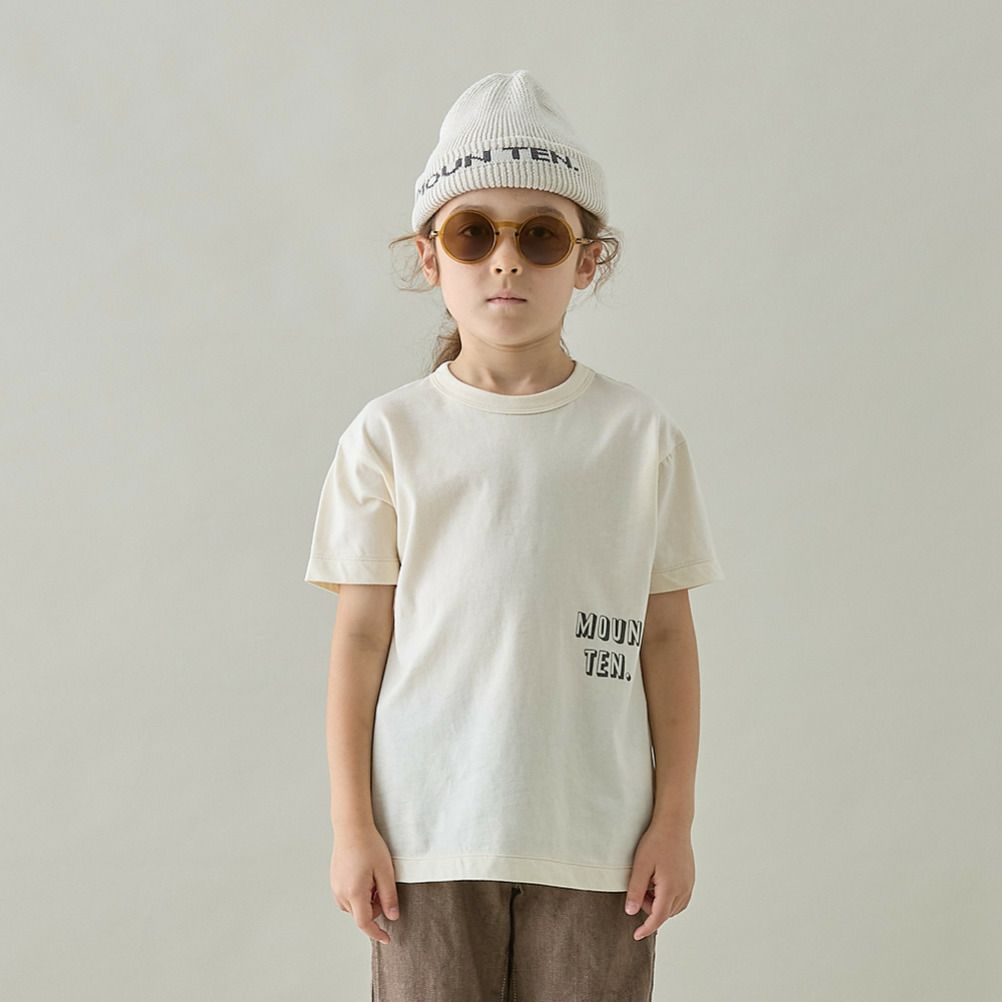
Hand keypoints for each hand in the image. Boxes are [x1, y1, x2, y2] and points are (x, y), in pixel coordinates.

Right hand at [330, 825, 400, 944]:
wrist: (351, 827)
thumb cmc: (368, 845)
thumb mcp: (385, 871)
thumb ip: (389, 896)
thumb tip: (392, 917)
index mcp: (354, 893)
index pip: (364, 923)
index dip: (376, 933)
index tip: (387, 938)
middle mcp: (341, 893)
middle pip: (360, 914)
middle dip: (375, 908)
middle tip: (383, 887)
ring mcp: (335, 887)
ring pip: (353, 907)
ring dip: (366, 902)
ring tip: (374, 880)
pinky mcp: (334, 880)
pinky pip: (347, 897)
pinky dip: (358, 894)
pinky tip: (365, 877)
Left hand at [624, 822, 694, 939]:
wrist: (674, 824)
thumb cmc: (656, 841)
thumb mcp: (640, 865)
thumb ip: (635, 890)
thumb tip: (630, 912)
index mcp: (671, 888)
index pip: (659, 917)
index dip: (646, 928)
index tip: (636, 935)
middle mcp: (684, 889)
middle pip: (665, 913)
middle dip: (649, 907)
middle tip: (639, 886)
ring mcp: (689, 884)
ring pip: (673, 907)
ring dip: (659, 902)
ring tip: (648, 881)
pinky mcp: (690, 879)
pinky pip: (680, 898)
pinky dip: (667, 897)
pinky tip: (658, 881)